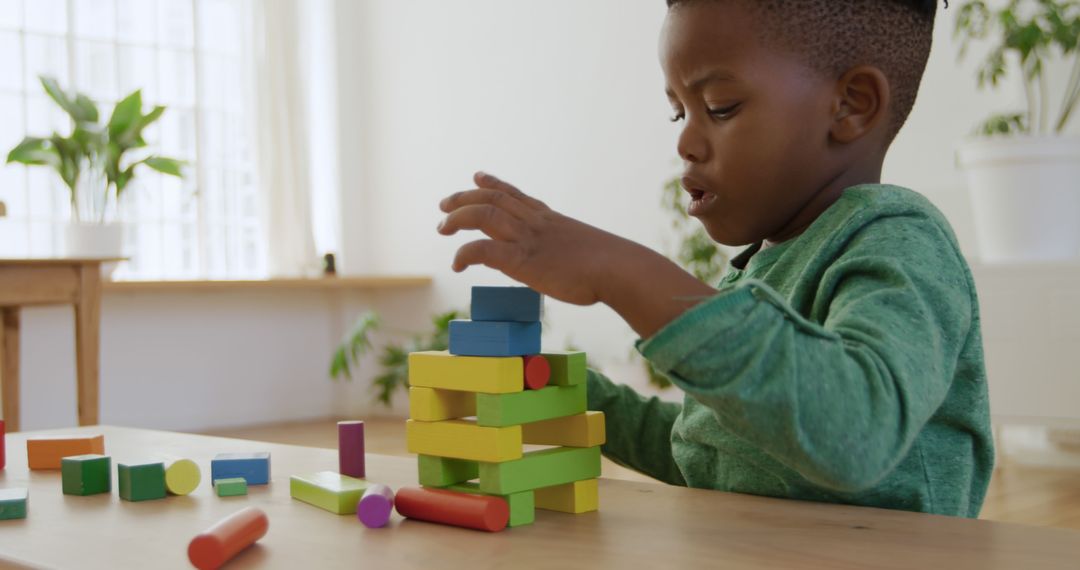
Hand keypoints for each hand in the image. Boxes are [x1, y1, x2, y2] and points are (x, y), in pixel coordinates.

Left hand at [439, 172, 718, 337]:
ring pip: (483, 215)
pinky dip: (465, 253)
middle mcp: (536, 223)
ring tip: (442, 227)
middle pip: (492, 199)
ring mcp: (527, 239)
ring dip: (458, 218)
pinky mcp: (522, 260)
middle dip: (464, 198)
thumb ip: (570, 253)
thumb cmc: (612, 267)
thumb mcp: (586, 252)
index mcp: (550, 219)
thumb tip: (576, 267)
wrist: (620, 269)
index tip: (477, 177)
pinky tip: (456, 264)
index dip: (493, 184)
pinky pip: (483, 250)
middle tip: (444, 204)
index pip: (516, 195)